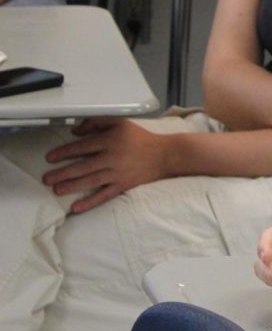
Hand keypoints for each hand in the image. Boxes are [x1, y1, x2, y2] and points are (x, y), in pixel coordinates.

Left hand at [43, 118, 170, 213]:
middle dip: (62, 173)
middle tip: (47, 178)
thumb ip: (97, 122)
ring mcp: (118, 173)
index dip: (64, 152)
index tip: (50, 158)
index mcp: (111, 140)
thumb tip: (76, 131)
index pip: (82, 147)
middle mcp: (113, 157)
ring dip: (71, 186)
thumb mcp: (120, 123)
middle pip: (83, 166)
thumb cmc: (141, 138)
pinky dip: (90, 202)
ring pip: (90, 181)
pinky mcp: (123, 185)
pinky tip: (76, 207)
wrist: (165, 154)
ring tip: (57, 190)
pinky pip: (104, 195)